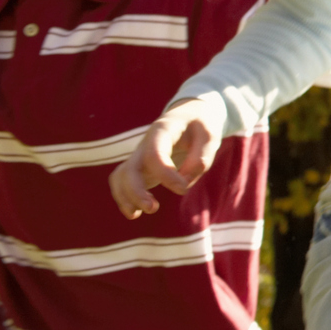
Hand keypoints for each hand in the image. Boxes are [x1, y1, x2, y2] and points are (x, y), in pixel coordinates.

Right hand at [109, 97, 226, 218]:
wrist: (189, 114)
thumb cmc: (201, 124)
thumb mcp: (210, 134)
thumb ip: (201, 156)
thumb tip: (185, 181)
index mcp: (162, 130)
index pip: (154, 154)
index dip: (166, 175)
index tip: (183, 189)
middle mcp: (145, 144)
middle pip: (130, 169)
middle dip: (136, 191)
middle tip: (153, 208)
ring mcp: (140, 155)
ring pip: (121, 177)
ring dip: (126, 197)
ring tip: (137, 215)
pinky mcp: (140, 167)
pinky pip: (122, 182)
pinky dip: (123, 197)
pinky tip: (134, 213)